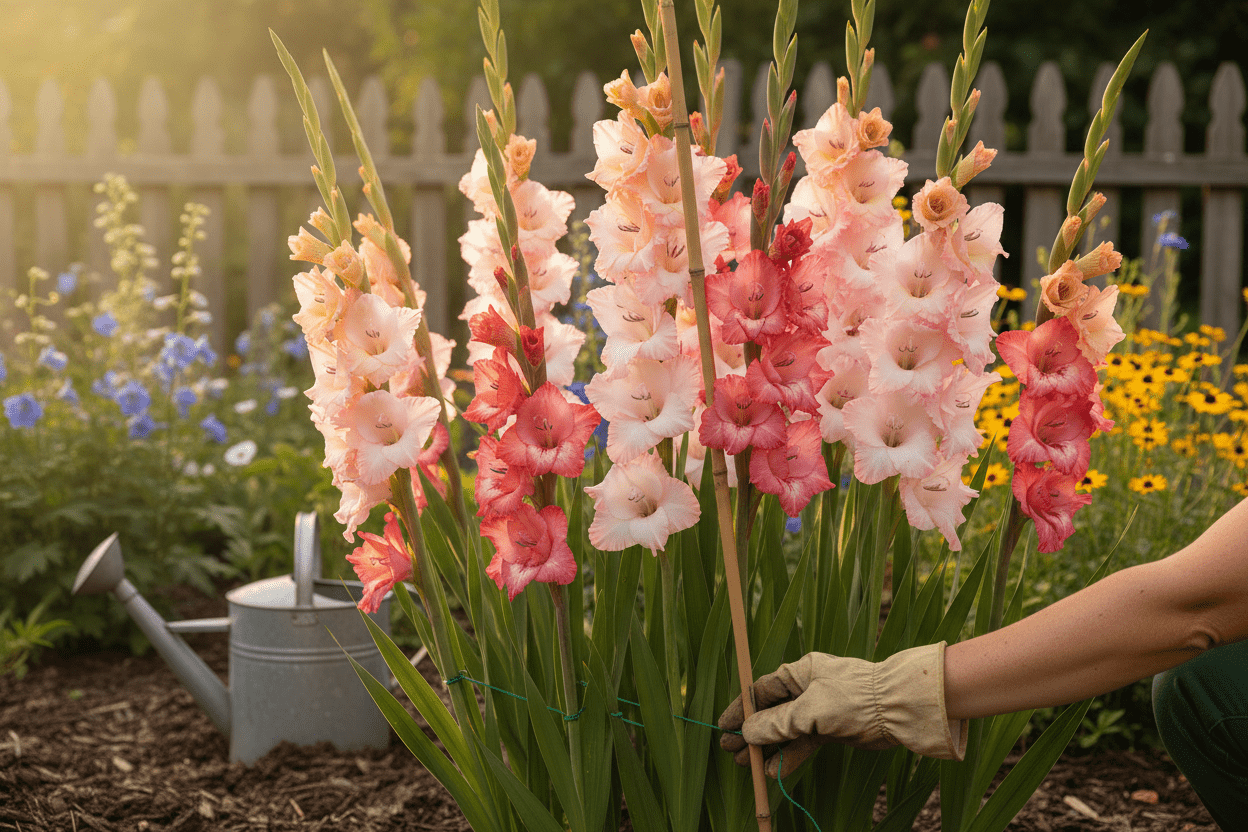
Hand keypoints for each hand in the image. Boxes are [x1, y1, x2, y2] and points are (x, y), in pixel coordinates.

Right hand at [717, 643, 965, 777]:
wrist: (898, 709)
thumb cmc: (854, 698)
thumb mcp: (810, 710)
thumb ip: (778, 723)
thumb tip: (749, 731)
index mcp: (799, 672)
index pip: (760, 691)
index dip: (741, 709)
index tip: (724, 727)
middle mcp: (807, 688)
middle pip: (771, 711)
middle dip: (751, 732)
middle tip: (730, 750)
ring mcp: (820, 710)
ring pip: (786, 730)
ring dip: (768, 747)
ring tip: (747, 766)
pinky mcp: (832, 729)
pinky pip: (804, 743)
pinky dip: (790, 756)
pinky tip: (774, 771)